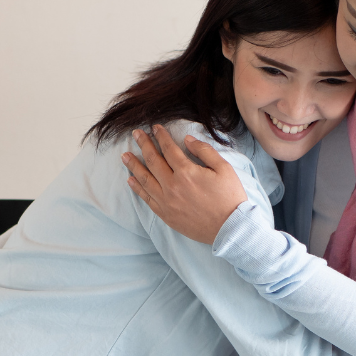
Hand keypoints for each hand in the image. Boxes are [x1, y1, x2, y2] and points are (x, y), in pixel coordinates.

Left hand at [121, 125, 247, 244]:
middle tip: (135, 134)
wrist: (230, 227)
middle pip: (153, 161)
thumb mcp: (224, 168)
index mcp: (187, 172)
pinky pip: (147, 198)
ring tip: (125, 156)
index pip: (168, 149)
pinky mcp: (165, 214)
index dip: (160, 136)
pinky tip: (131, 180)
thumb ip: (204, 151)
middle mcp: (172, 185)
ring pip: (145, 179)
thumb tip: (187, 139)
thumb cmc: (229, 197)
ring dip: (133, 166)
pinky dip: (137, 188)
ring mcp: (166, 201)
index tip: (155, 128)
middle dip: (144, 145)